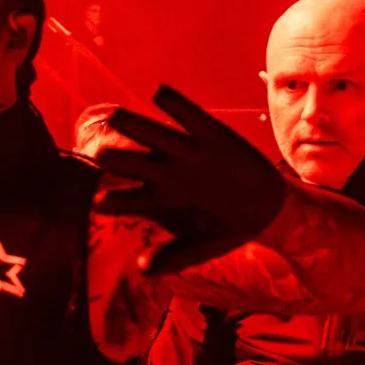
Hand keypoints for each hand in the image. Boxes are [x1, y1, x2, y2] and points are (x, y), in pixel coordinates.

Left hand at [92, 85, 291, 273]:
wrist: (265, 210)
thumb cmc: (225, 230)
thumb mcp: (202, 248)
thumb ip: (174, 257)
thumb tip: (143, 270)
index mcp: (160, 201)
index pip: (131, 201)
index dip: (116, 202)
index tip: (100, 205)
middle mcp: (167, 173)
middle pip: (134, 163)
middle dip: (117, 159)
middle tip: (99, 156)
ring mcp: (186, 152)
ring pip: (154, 135)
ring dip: (134, 125)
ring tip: (115, 116)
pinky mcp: (211, 134)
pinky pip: (190, 117)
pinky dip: (176, 105)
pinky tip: (159, 94)